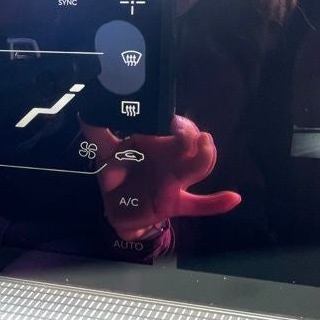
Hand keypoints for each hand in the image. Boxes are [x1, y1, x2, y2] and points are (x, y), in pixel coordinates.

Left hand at [81, 115, 240, 241]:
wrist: (115, 207)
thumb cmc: (118, 173)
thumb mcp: (105, 152)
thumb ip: (97, 132)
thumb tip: (85, 111)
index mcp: (158, 144)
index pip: (177, 129)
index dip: (179, 123)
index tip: (172, 118)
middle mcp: (171, 160)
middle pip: (192, 143)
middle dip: (191, 133)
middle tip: (182, 128)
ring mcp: (175, 182)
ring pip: (198, 167)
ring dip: (205, 156)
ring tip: (205, 143)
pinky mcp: (173, 203)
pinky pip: (199, 205)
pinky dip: (217, 203)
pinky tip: (233, 198)